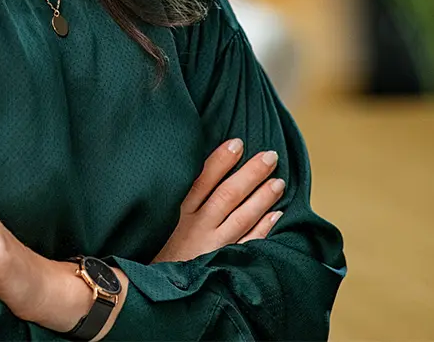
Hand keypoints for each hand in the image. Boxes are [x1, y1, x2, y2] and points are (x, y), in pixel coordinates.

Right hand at [152, 138, 284, 263]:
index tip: (238, 143)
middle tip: (271, 156)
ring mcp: (213, 246)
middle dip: (251, 174)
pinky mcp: (222, 263)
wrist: (154, 291)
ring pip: (242, 217)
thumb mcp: (156, 221)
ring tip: (279, 182)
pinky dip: (263, 229)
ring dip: (262, 198)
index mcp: (178, 212)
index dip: (221, 160)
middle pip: (228, 194)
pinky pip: (248, 244)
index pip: (203, 179)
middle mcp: (197, 227)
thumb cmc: (154, 250)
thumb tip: (189, 170)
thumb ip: (172, 199)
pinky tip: (276, 215)